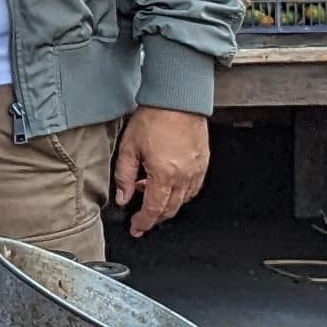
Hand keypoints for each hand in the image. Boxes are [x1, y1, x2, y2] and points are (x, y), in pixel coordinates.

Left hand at [115, 107, 210, 235]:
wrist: (178, 98)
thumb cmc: (155, 117)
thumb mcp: (129, 147)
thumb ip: (124, 176)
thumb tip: (123, 197)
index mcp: (164, 174)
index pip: (153, 210)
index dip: (143, 222)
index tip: (136, 227)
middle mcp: (183, 175)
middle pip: (170, 209)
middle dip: (155, 217)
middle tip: (142, 218)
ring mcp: (196, 170)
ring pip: (183, 200)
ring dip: (167, 204)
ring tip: (150, 192)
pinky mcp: (203, 163)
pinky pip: (193, 188)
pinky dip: (181, 193)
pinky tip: (169, 184)